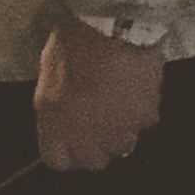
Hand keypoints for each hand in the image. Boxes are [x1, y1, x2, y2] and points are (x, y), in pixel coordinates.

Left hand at [34, 13, 163, 173]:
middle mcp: (87, 136)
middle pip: (93, 162)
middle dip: (93, 149)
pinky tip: (136, 93)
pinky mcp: (147, 118)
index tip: (66, 141)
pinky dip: (140, 113)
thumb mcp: (47, 74)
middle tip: (93, 127)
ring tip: (116, 108)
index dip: (62, 151)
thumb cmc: (71, 46)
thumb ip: (54, 103)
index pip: (57, 160)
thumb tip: (59, 110)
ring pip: (121, 147)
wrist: (113, 32)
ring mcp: (119, 130)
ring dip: (118, 133)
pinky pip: (143, 124)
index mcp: (55, 123)